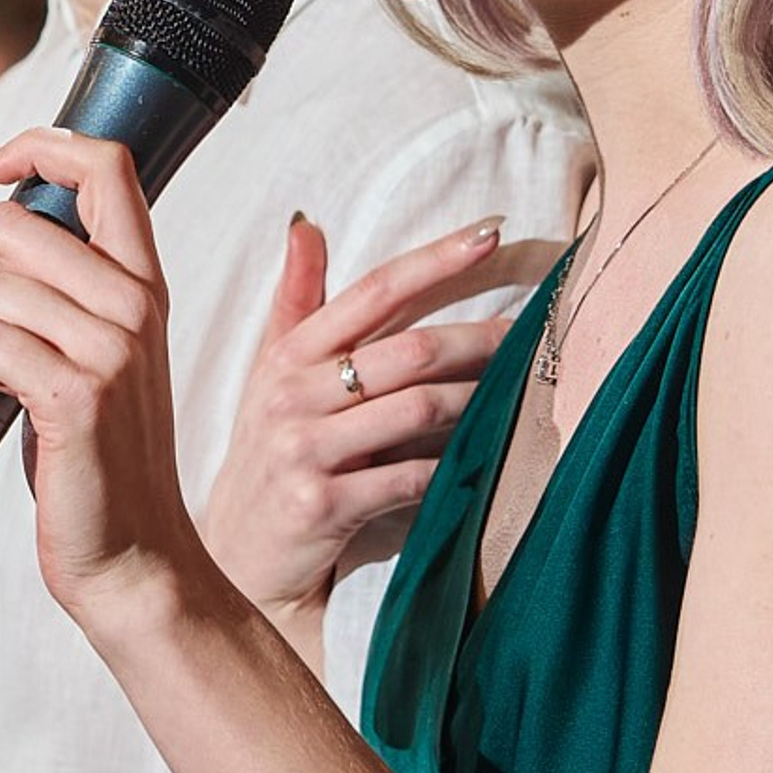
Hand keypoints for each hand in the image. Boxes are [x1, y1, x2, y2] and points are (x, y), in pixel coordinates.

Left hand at [0, 128, 196, 618]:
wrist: (134, 553)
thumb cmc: (98, 452)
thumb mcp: (99, 352)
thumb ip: (67, 290)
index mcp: (145, 283)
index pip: (106, 166)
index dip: (37, 146)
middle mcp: (136, 305)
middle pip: (15, 222)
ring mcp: (111, 350)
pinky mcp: (76, 396)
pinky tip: (3, 396)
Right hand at [199, 214, 511, 630]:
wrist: (237, 549)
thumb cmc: (269, 452)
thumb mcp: (270, 374)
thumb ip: (295, 300)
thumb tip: (306, 223)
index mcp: (287, 356)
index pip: (370, 292)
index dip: (433, 261)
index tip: (490, 235)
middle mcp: (292, 395)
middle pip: (409, 351)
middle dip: (481, 339)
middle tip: (535, 332)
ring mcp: (304, 450)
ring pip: (418, 409)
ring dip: (478, 402)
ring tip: (519, 396)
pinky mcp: (322, 504)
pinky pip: (410, 477)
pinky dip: (454, 468)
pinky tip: (484, 462)